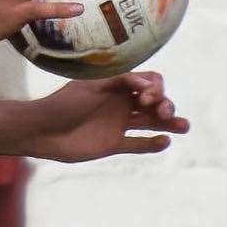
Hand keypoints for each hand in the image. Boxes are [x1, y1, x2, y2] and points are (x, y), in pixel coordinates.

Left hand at [29, 71, 188, 162]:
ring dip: (168, 123)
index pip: (148, 82)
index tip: (146, 96)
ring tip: (184, 126)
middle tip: (162, 111)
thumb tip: (149, 82)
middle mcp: (121, 103)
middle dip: (164, 104)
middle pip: (154, 102)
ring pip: (151, 122)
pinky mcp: (113, 144)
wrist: (43, 130)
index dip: (154, 87)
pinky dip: (153, 143)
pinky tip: (165, 142)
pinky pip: (139, 144)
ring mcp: (118, 123)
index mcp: (117, 85)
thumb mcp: (92, 86)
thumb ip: (121, 81)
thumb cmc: (64, 103)